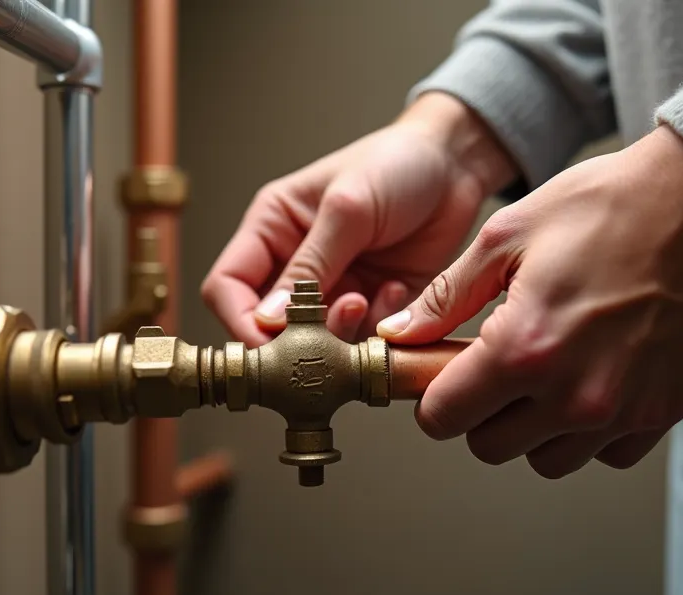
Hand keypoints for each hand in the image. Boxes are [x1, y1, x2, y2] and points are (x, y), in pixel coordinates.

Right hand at [201, 92, 515, 345]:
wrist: (455, 165)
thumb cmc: (395, 163)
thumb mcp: (347, 207)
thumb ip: (309, 265)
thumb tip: (268, 319)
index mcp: (271, 230)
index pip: (227, 287)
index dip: (240, 321)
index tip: (267, 343)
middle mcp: (294, 264)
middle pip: (267, 326)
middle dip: (296, 335)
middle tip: (331, 322)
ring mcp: (333, 289)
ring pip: (314, 340)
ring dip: (340, 332)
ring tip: (368, 298)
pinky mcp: (372, 305)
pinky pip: (360, 339)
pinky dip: (376, 327)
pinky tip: (396, 290)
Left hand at [378, 125, 682, 477]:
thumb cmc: (612, 206)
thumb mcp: (509, 234)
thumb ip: (447, 297)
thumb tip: (399, 337)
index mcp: (523, 349)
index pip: (444, 419)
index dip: (433, 396)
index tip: (444, 373)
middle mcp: (571, 395)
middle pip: (489, 447)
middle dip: (480, 411)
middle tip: (497, 364)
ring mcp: (621, 412)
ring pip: (546, 459)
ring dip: (534, 427)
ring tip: (548, 369)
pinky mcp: (662, 414)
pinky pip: (604, 454)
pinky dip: (590, 431)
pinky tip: (593, 378)